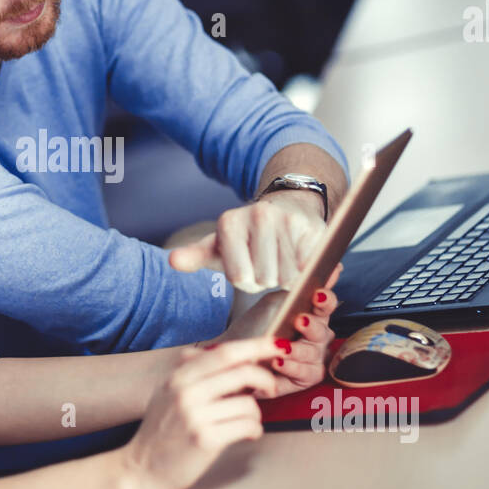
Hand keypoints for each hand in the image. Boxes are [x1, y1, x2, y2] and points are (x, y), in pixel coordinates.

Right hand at [119, 336, 281, 488]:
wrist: (142, 469)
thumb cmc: (159, 432)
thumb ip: (190, 371)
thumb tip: (215, 352)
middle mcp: (186, 392)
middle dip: (266, 378)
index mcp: (179, 377)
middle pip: (242, 372)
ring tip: (245, 421)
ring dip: (256, 413)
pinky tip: (246, 434)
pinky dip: (254, 430)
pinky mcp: (205, 440)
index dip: (256, 346)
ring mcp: (195, 416)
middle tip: (270, 388)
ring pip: (249, 403)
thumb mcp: (167, 393)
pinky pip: (247, 426)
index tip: (276, 345)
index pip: (225, 352)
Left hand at [168, 192, 324, 293]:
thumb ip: (194, 256)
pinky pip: (311, 268)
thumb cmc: (247, 237)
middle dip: (267, 280)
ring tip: (283, 260)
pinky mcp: (315, 228)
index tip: (247, 266)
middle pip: (265, 278)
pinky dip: (307, 271)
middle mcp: (259, 215)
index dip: (246, 280)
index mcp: (230, 222)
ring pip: (289, 277)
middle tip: (268, 263)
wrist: (287, 208)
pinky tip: (301, 258)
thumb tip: (173, 261)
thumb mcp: (217, 246)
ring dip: (288, 278)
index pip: (239, 276)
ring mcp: (288, 220)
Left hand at [198, 263, 341, 396]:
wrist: (236, 351)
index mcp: (314, 315)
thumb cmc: (258, 325)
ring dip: (297, 349)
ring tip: (281, 346)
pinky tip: (278, 362)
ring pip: (313, 354)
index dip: (325, 300)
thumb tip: (329, 267)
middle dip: (311, 326)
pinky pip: (303, 374)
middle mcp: (318, 337)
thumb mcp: (275, 302)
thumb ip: (297, 287)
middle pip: (323, 331)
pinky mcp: (304, 379)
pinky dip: (291, 368)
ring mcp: (313, 359)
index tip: (316, 294)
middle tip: (299, 320)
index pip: (326, 305)